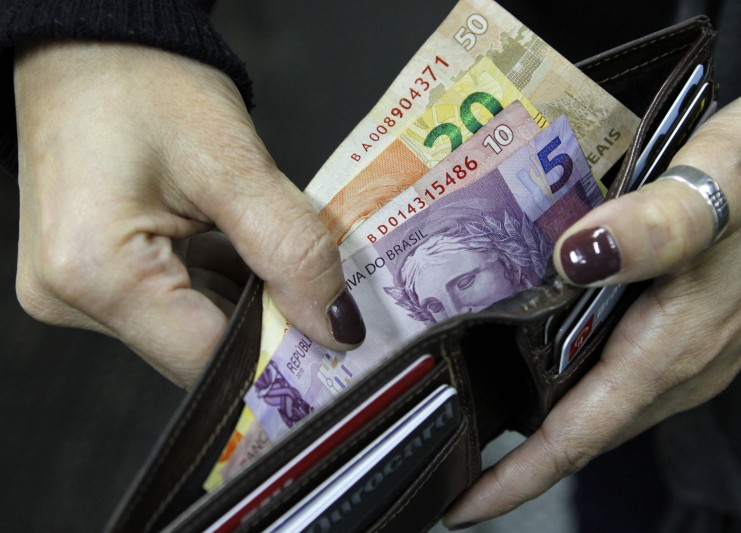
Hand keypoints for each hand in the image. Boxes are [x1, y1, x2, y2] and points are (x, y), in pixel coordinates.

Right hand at [14, 41, 364, 387]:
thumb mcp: (234, 163)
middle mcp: (70, 296)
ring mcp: (72, 291)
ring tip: (264, 244)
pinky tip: (234, 243)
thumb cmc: (141, 81)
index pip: (210, 358)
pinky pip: (170, 305)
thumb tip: (336, 325)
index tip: (333, 332)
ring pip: (189, 329)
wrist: (90, 46)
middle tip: (310, 278)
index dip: (281, 349)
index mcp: (96, 273)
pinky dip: (215, 282)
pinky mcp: (85, 278)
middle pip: (198, 349)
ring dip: (242, 297)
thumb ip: (292, 250)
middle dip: (265, 319)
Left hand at [443, 88, 740, 526]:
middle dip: (511, 458)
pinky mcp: (694, 334)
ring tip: (472, 415)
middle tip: (441, 453)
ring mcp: (690, 355)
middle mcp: (680, 365)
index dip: (515, 476)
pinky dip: (569, 387)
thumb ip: (659, 221)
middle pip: (579, 432)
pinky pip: (618, 380)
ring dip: (538, 426)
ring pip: (598, 409)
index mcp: (674, 343)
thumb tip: (576, 255)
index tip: (457, 504)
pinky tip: (535, 359)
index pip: (578, 433)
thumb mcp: (728, 174)